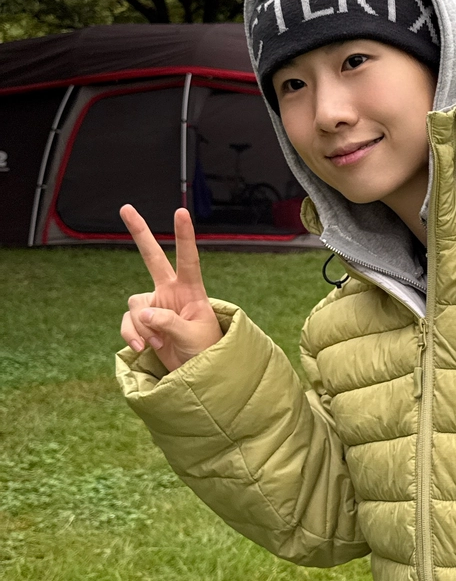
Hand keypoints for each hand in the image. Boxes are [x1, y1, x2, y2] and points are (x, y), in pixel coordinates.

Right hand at [119, 205, 222, 371]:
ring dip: (143, 327)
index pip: (188, 259)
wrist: (195, 372)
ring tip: (160, 343)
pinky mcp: (142, 322)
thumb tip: (142, 313)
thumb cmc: (204, 351)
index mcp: (191, 290)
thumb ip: (169, 322)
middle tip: (126, 208)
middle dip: (139, 233)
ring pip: (135, 305)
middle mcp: (170, 292)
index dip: (184, 236)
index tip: (181, 212)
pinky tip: (145, 349)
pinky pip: (128, 323)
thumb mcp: (192, 337)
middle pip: (152, 257)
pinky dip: (133, 336)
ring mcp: (154, 305)